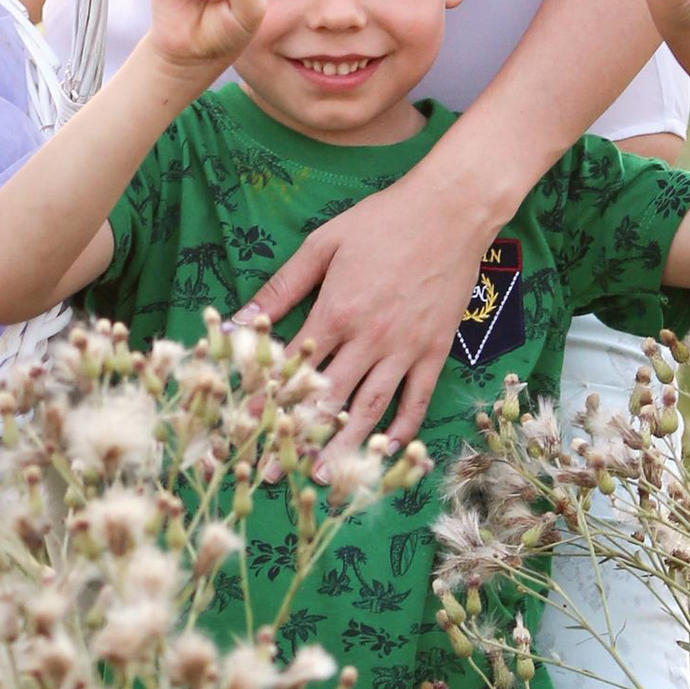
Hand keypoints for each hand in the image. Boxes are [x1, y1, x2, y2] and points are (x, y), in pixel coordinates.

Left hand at [242, 167, 504, 454]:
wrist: (450, 211)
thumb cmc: (381, 222)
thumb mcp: (322, 245)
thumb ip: (281, 287)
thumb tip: (239, 320)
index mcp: (336, 312)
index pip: (295, 368)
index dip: (268, 402)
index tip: (246, 431)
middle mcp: (370, 338)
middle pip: (329, 398)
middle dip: (300, 437)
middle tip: (276, 471)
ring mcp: (405, 349)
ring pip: (371, 408)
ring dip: (347, 446)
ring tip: (326, 477)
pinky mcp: (435, 351)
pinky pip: (417, 399)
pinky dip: (403, 428)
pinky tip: (388, 450)